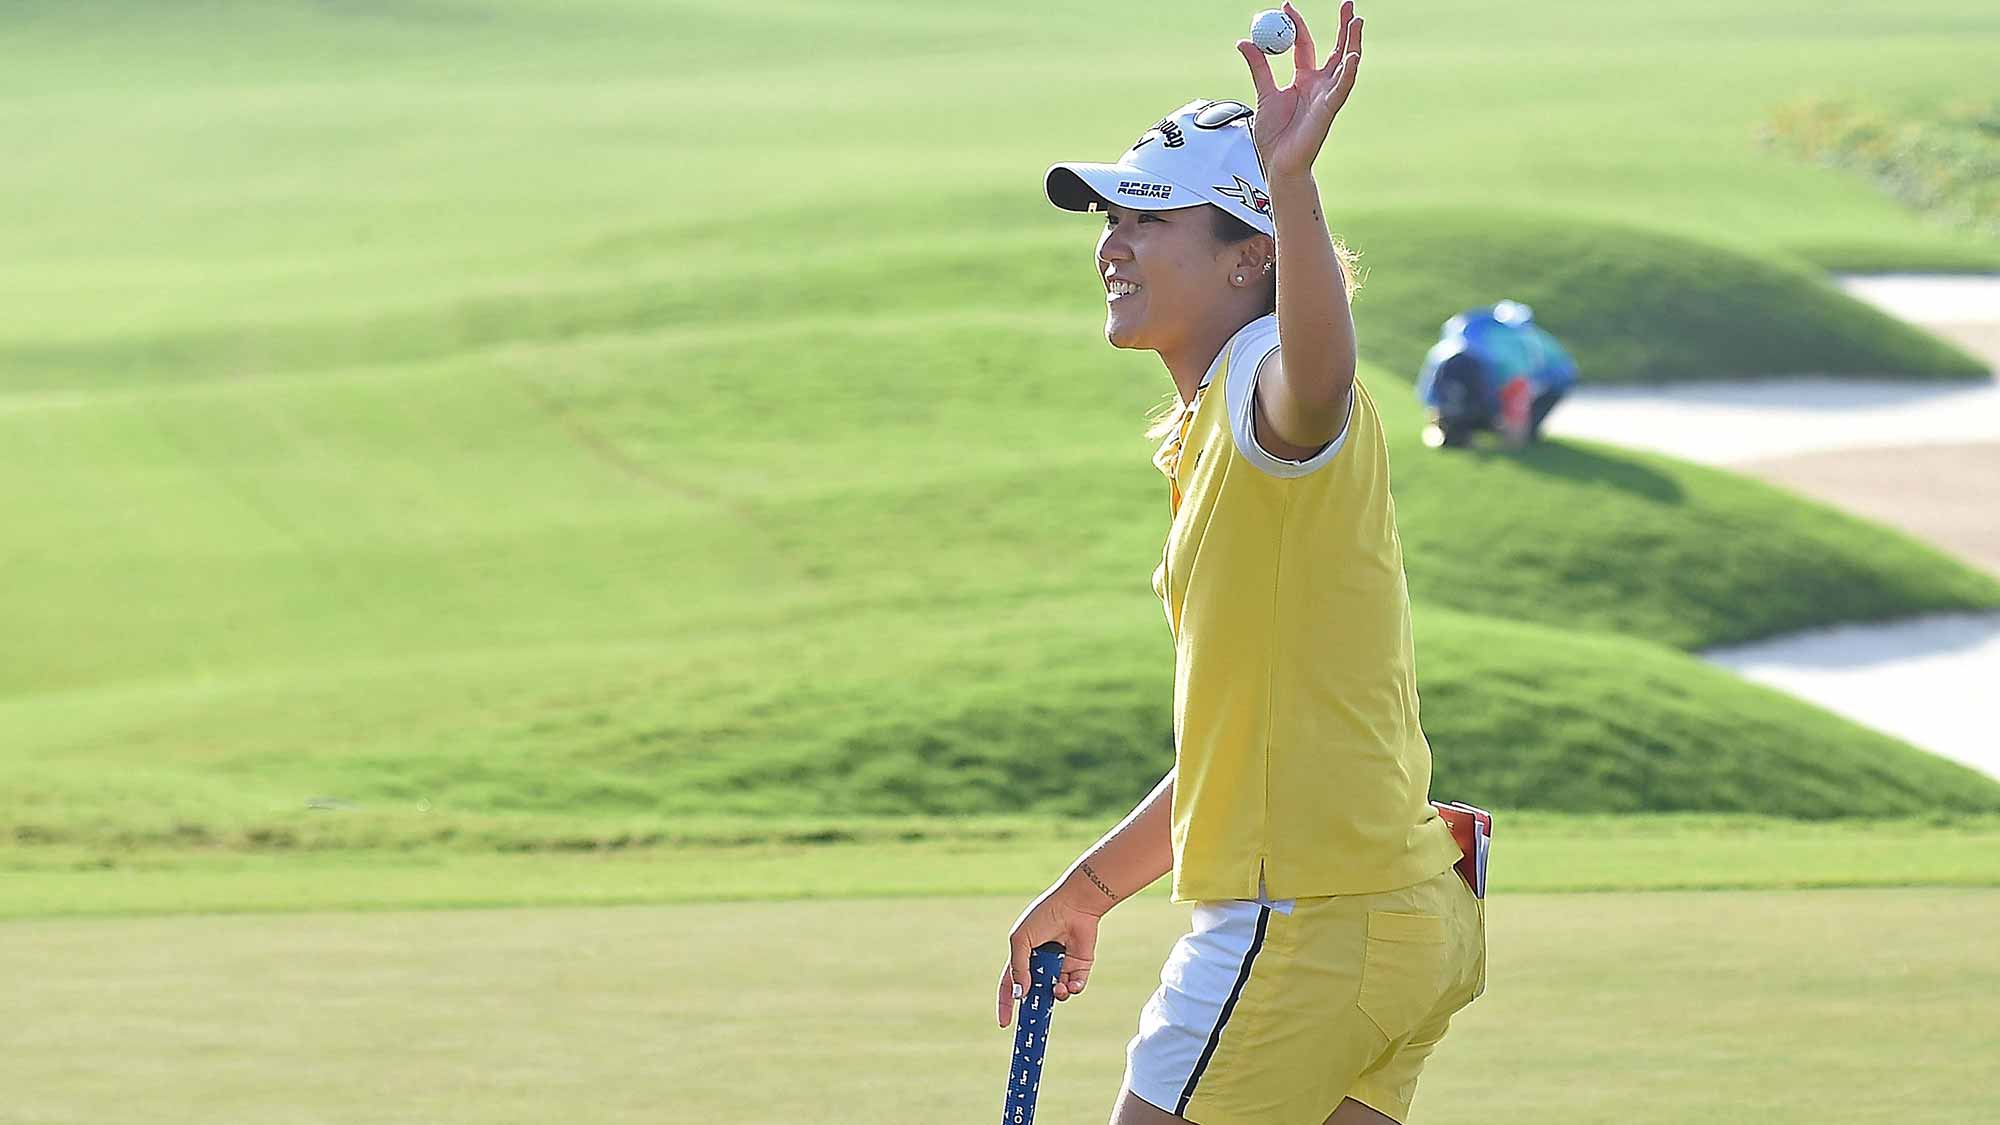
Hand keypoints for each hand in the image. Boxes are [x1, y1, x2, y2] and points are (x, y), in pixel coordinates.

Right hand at [995, 883, 1100, 1027]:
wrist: (1075, 904)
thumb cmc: (1044, 916)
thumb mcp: (1021, 939)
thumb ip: (1018, 967)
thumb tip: (1019, 994)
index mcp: (1023, 956)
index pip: (1010, 984)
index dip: (1006, 1003)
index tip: (1005, 1023)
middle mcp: (1042, 964)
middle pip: (1035, 993)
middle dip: (1035, 1006)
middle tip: (1035, 1019)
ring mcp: (1061, 966)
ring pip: (1056, 992)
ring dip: (1056, 995)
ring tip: (1057, 989)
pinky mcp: (1080, 966)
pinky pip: (1075, 986)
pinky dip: (1073, 989)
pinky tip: (1070, 985)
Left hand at [1235, 1, 1365, 181]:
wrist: (1277, 164)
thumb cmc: (1274, 136)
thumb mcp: (1264, 93)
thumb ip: (1258, 67)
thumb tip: (1245, 41)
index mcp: (1303, 79)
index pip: (1304, 45)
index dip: (1296, 25)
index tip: (1286, 6)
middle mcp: (1319, 85)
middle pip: (1335, 49)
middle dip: (1342, 26)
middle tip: (1347, 3)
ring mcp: (1327, 96)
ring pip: (1345, 64)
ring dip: (1352, 43)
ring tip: (1357, 21)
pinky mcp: (1329, 109)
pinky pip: (1342, 89)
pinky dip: (1349, 73)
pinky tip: (1354, 57)